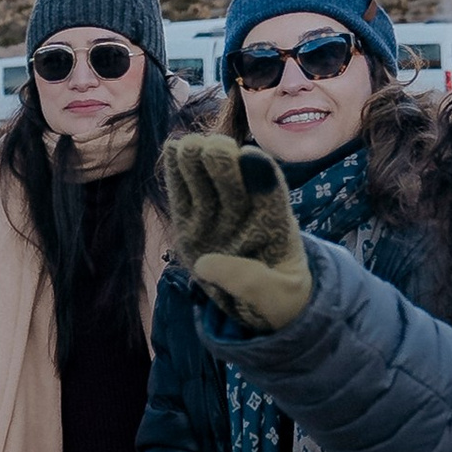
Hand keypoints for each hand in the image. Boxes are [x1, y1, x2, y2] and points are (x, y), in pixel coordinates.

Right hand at [163, 134, 312, 331]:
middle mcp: (246, 210)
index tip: (249, 158)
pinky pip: (183, 191)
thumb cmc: (277, 296)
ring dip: (198, 158)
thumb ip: (248, 282)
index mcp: (276, 224)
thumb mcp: (275, 297)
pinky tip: (174, 149)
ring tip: (188, 147)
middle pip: (236, 175)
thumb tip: (205, 264)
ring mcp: (218, 212)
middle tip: (209, 151)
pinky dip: (178, 171)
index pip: (271, 191)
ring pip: (208, 176)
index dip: (260, 173)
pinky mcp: (192, 220)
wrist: (260, 303)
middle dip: (223, 161)